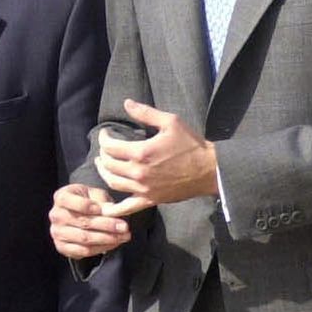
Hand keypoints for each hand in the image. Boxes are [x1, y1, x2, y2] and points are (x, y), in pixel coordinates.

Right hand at [50, 184, 132, 258]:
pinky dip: (101, 248)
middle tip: (124, 226)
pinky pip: (83, 251)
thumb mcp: (95, 194)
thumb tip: (112, 211)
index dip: (87, 206)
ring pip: (84, 239)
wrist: (79, 214)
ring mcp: (57, 232)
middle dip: (107, 225)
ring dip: (107, 239)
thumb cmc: (89, 201)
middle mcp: (56, 215)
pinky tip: (113, 244)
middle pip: (82, 222)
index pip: (71, 201)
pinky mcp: (62, 247)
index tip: (104, 209)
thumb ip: (102, 201)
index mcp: (61, 197)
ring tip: (123, 236)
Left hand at [94, 100, 217, 209]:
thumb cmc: (191, 144)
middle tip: (104, 147)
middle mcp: (139, 172)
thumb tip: (126, 103)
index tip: (106, 134)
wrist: (209, 170)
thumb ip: (146, 113)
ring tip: (102, 164)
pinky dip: (115, 208)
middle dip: (102, 153)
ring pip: (112, 182)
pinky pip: (128, 207)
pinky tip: (106, 208)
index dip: (103, 138)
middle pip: (108, 164)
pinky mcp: (150, 199)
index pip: (110, 146)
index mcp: (141, 152)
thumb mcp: (170, 122)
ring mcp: (143, 188)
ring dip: (103, 172)